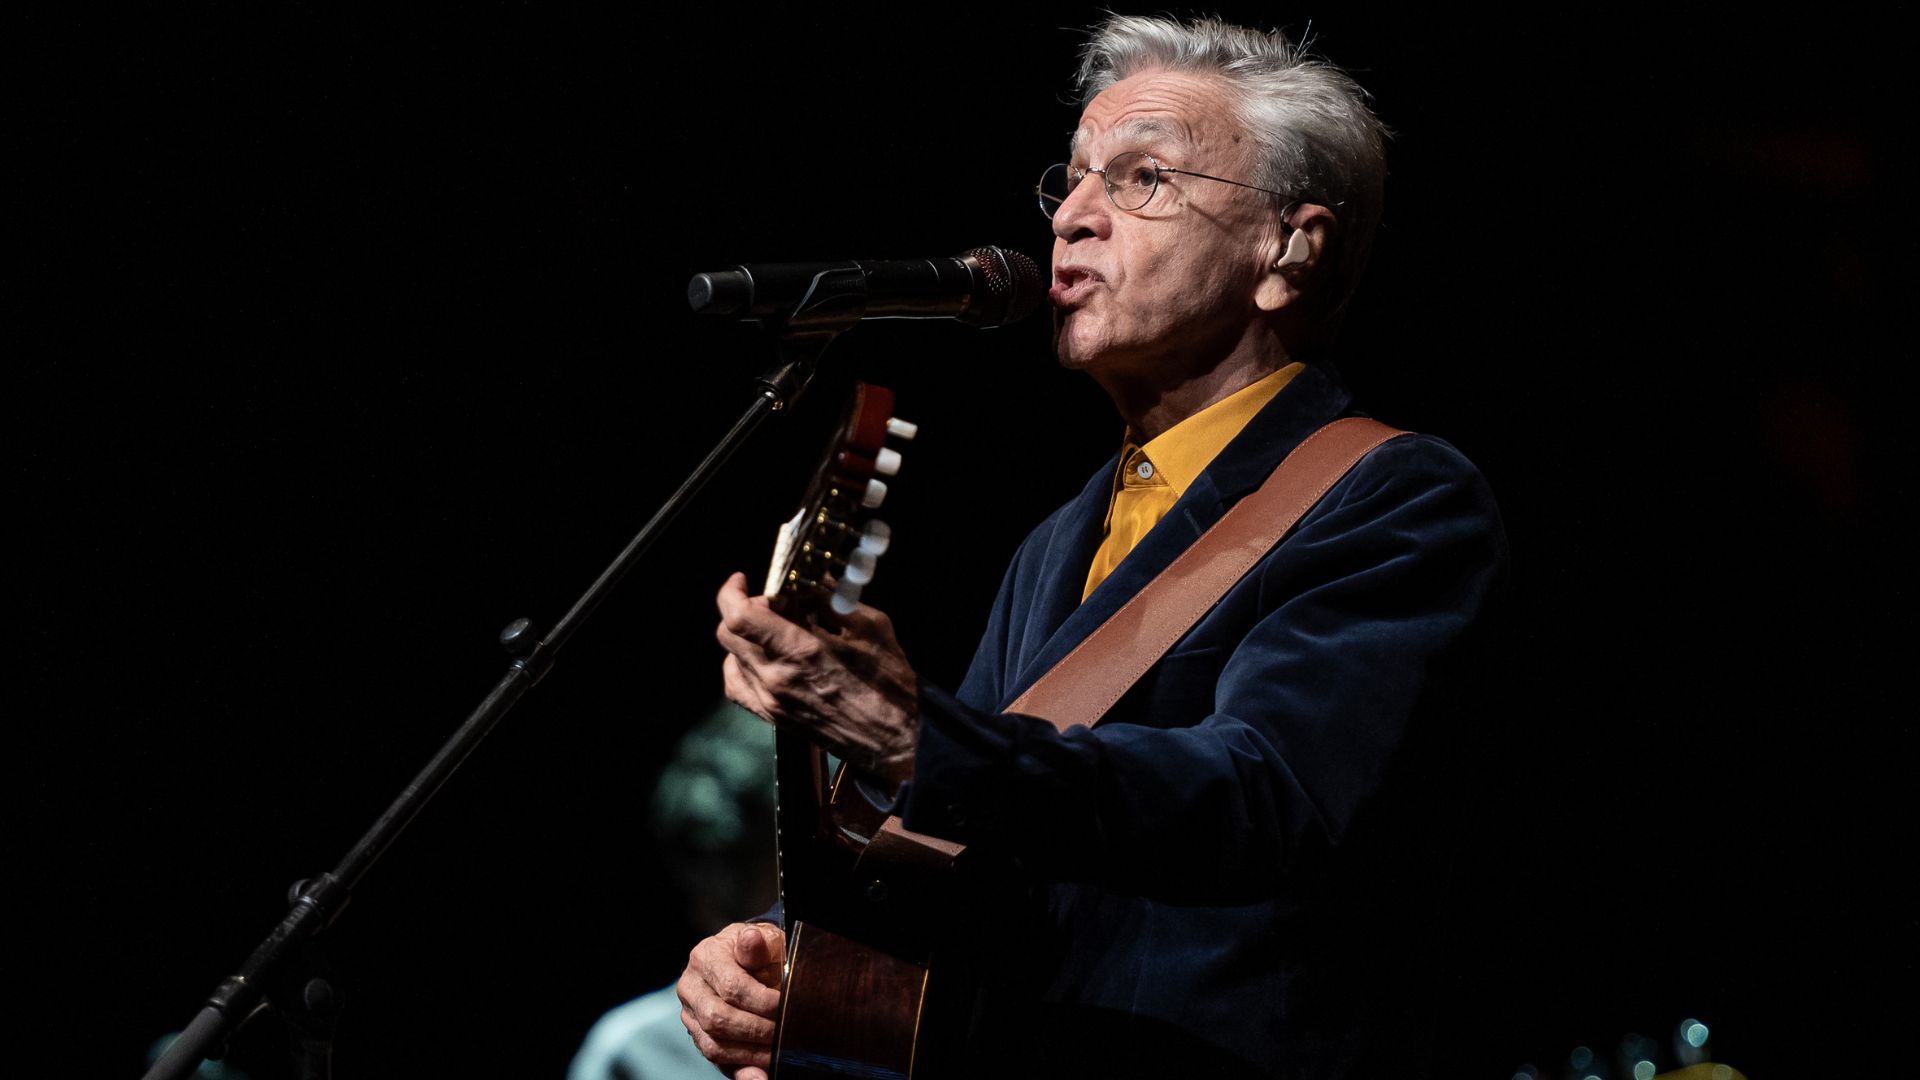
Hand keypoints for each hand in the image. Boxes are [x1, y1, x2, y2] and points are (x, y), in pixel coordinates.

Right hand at [677, 921, 786, 1078]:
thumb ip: (758, 945)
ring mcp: (690, 1014)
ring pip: (713, 1044)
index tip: (785, 1007)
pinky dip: (740, 1069)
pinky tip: (759, 1074)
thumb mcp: (765, 940)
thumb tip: (752, 940)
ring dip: (750, 1053)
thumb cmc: (761, 951)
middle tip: (784, 1032)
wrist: (750, 959)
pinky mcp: (698, 1036)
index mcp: (705, 957)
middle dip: (756, 1030)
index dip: (762, 1001)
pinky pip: (715, 1059)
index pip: (731, 987)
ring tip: (777, 1052)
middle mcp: (690, 986)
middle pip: (718, 1019)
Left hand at [715, 571, 917, 785]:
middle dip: (744, 608)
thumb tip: (809, 578)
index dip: (732, 592)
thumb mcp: (870, 627)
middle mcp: (777, 678)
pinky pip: (737, 687)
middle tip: (774, 603)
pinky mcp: (773, 717)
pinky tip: (762, 658)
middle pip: (728, 634)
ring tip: (774, 631)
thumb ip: (832, 598)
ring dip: (744, 636)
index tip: (742, 579)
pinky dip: (741, 665)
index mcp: (801, 651)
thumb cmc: (889, 683)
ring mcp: (771, 702)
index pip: (739, 617)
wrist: (894, 738)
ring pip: (731, 657)